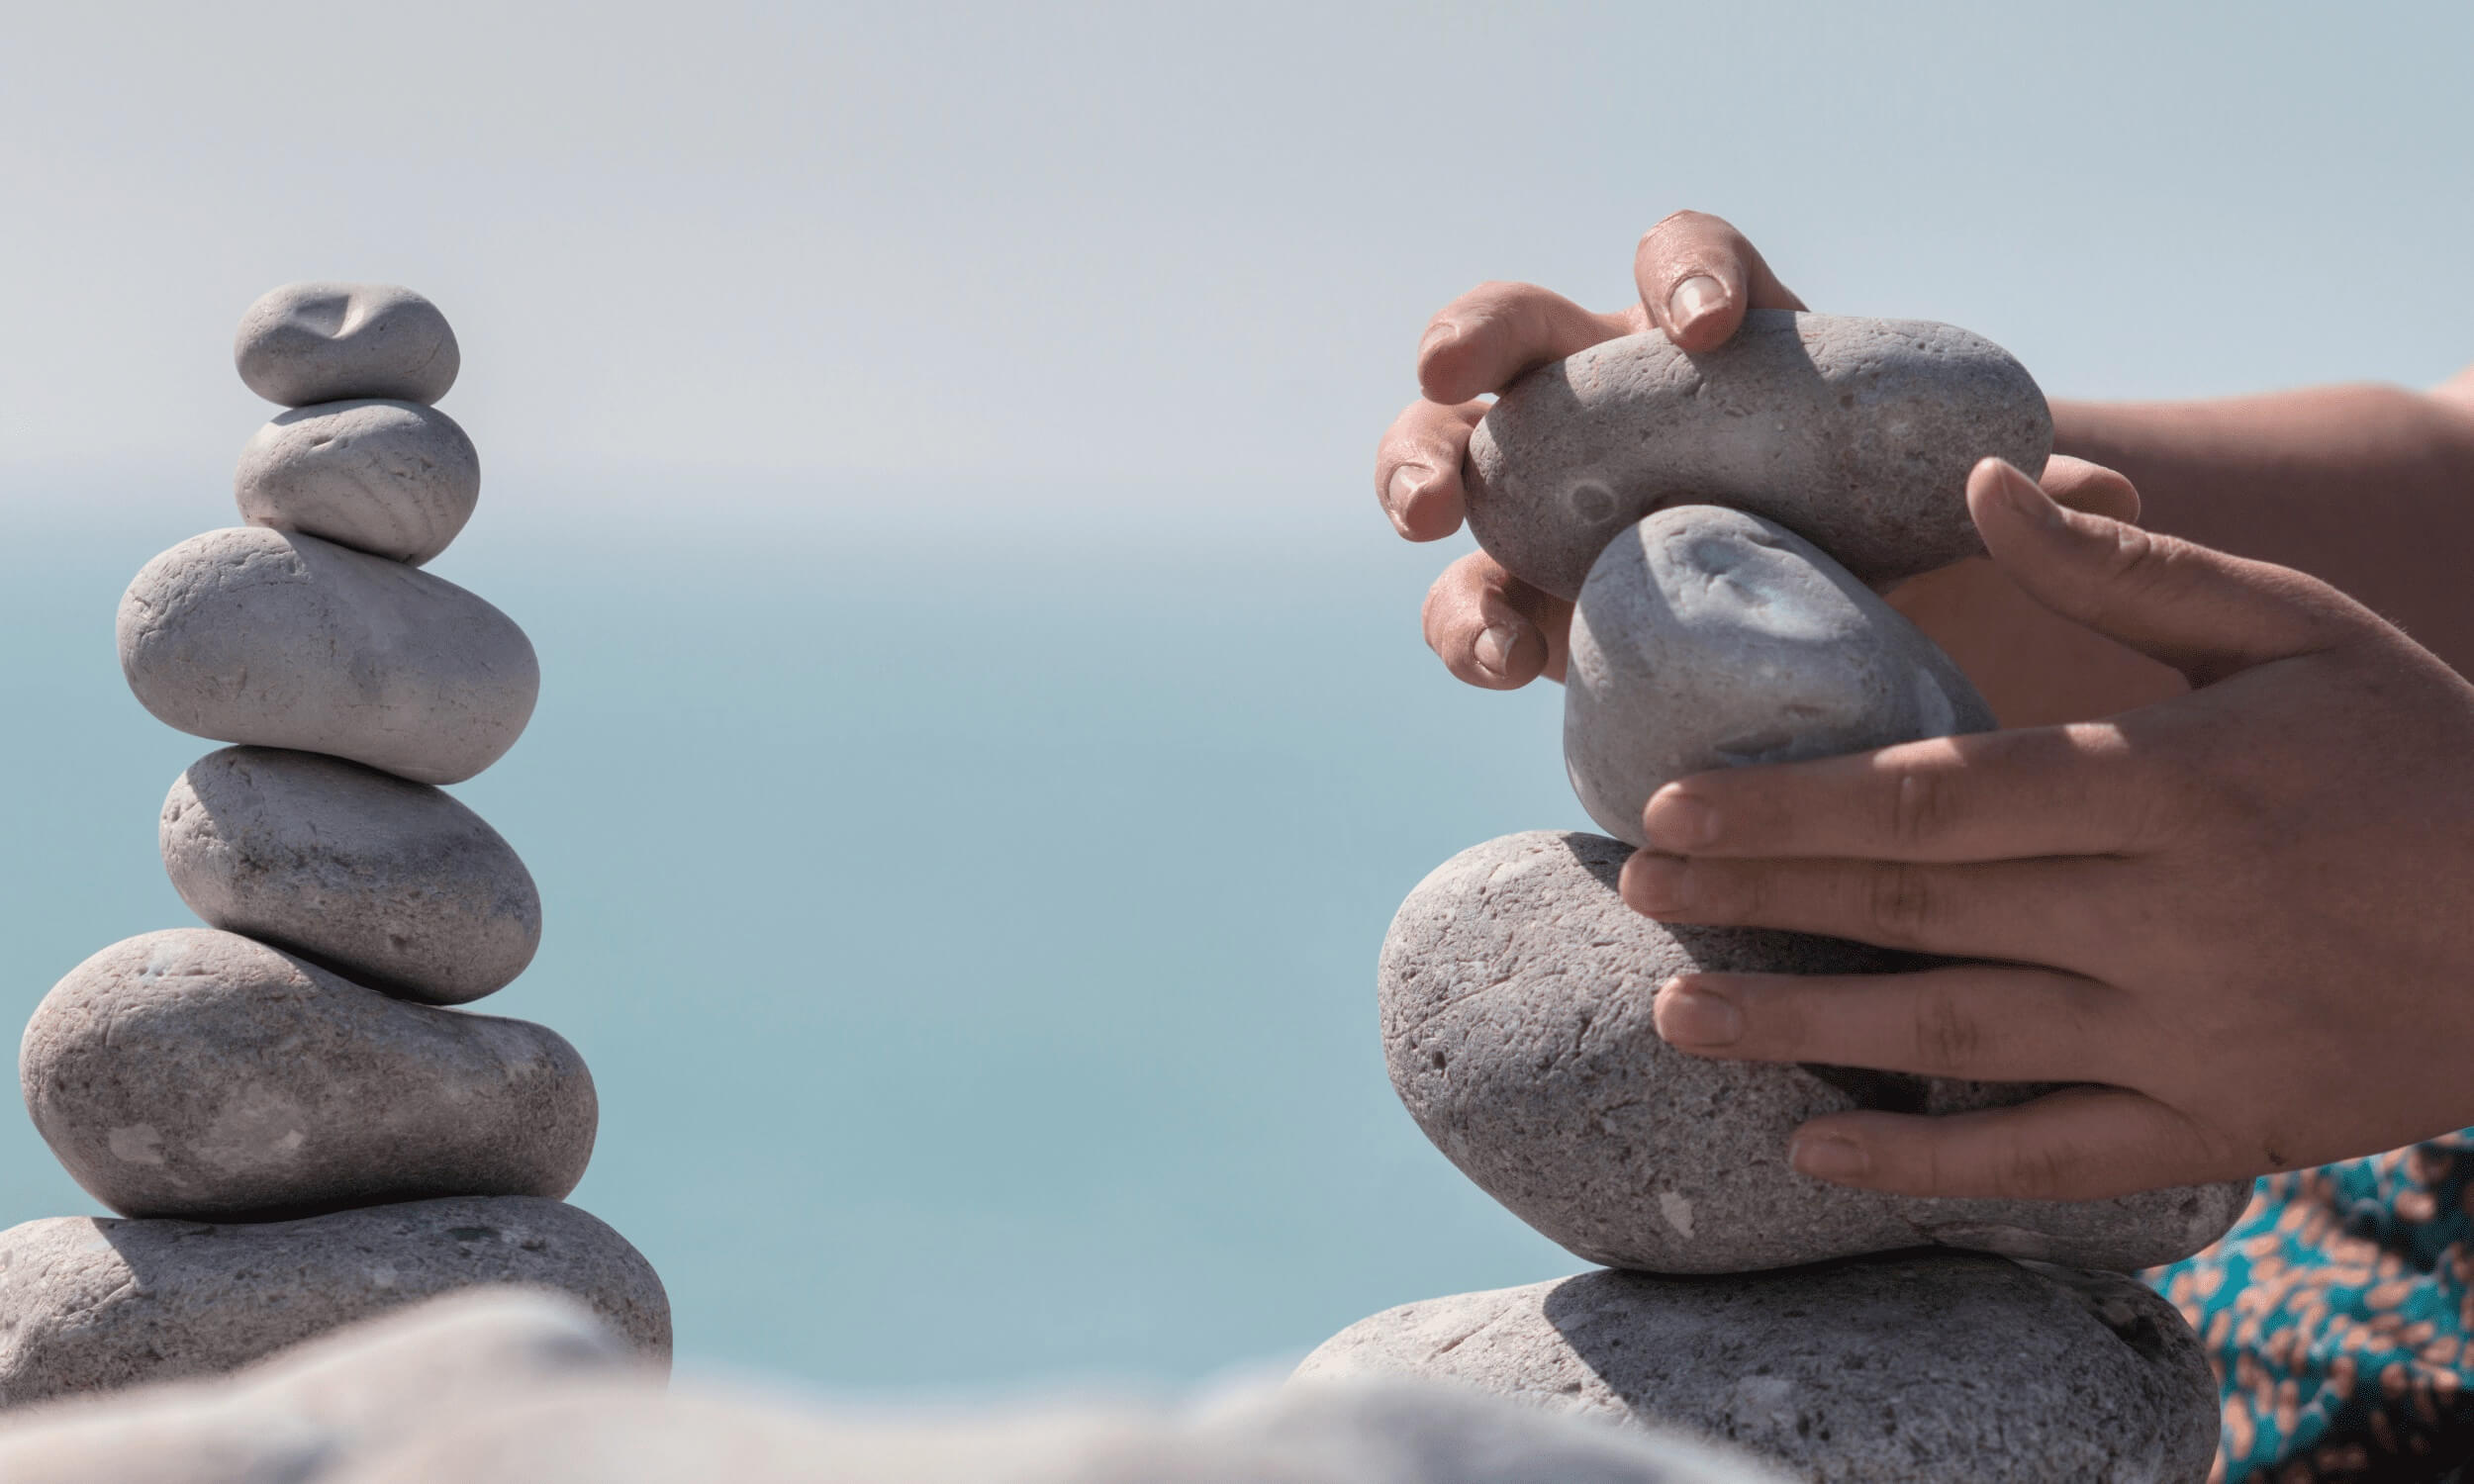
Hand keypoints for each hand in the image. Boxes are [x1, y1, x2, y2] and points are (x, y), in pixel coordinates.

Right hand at [1375, 211, 2168, 724]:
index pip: (1685, 263)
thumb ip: (2018, 503)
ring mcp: (1547, 502)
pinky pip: (1465, 601)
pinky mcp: (1523, 603)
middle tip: (1457, 372)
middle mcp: (1609, 401)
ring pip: (1449, 450)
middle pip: (1517, 329)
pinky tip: (1495, 660)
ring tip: (1426, 512)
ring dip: (1414, 465)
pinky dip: (1463, 620)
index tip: (1715, 330)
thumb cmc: (1895, 551)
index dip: (1687, 276)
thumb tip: (2101, 489)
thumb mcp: (1956, 519)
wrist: (1836, 649)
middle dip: (1473, 336)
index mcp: (1718, 347)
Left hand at [1628, 457, 2473, 1198]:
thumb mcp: (2301, 629)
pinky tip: (1818, 1153)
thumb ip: (2131, 566)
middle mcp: (2165, 914)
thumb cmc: (2429, 755)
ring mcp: (2187, 1034)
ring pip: (1957, 1037)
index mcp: (2173, 782)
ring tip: (1675, 1018)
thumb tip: (1983, 481)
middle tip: (1632, 895)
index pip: (1938, 795)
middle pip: (1918, 909)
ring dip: (1806, 1033)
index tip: (1671, 808)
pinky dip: (1930, 1166)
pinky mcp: (2218, 1127)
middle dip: (1761, 904)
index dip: (1791, 808)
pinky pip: (2048, 1158)